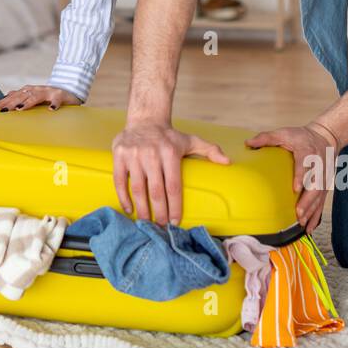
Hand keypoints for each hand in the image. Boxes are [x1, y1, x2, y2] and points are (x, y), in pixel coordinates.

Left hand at [0, 85, 80, 111]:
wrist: (69, 90)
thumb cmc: (49, 97)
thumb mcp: (34, 98)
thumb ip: (22, 97)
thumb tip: (5, 98)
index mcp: (29, 90)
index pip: (13, 95)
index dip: (2, 101)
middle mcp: (37, 89)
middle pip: (21, 95)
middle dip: (11, 103)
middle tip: (2, 111)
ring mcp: (48, 91)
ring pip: (36, 96)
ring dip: (28, 102)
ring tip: (19, 109)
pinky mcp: (60, 95)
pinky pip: (57, 100)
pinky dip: (54, 105)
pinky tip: (51, 110)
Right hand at [111, 123, 230, 226]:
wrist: (145, 120)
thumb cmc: (169, 136)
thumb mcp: (190, 140)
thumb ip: (210, 150)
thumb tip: (228, 162)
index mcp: (170, 152)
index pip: (174, 186)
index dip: (175, 206)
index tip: (176, 222)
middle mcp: (151, 154)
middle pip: (157, 191)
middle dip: (160, 213)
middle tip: (161, 228)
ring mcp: (134, 155)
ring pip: (138, 188)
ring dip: (142, 209)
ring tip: (147, 223)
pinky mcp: (119, 155)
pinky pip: (120, 181)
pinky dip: (124, 197)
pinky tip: (129, 209)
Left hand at [245, 124, 338, 232]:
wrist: (325, 137)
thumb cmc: (301, 136)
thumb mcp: (284, 133)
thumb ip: (267, 138)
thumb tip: (248, 144)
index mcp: (307, 152)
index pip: (305, 165)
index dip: (301, 176)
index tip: (296, 188)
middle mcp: (318, 166)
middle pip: (315, 185)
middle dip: (307, 200)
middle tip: (297, 213)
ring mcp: (323, 177)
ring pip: (319, 196)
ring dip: (311, 210)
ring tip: (301, 223)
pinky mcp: (325, 185)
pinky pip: (322, 202)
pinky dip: (316, 215)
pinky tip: (309, 227)